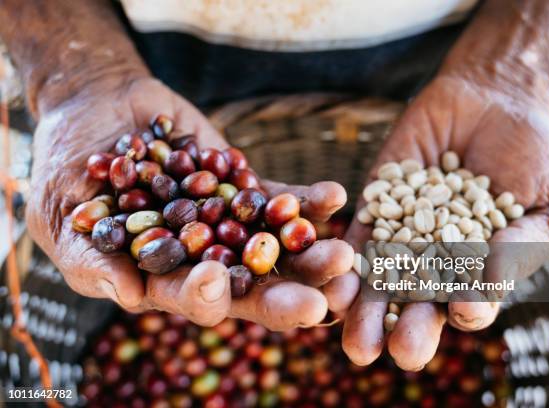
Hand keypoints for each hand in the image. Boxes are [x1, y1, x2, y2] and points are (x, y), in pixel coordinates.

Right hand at [26, 76, 352, 329]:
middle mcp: (206, 260)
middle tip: (322, 302)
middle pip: (251, 287)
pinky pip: (283, 200)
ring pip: (278, 248)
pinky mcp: (248, 190)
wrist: (99, 111)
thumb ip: (91, 260)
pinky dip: (308, 201)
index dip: (205, 296)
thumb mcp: (63, 217)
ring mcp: (232, 225)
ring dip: (312, 253)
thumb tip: (127, 295)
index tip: (215, 281)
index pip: (190, 299)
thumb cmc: (68, 171)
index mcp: (164, 278)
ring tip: (344, 252)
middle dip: (286, 295)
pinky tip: (335, 197)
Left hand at [324, 74, 548, 368]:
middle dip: (405, 331)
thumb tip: (487, 284)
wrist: (492, 101)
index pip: (470, 305)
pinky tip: (335, 274)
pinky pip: (358, 236)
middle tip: (393, 353)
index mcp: (479, 274)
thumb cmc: (532, 157)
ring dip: (364, 309)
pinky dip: (345, 257)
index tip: (464, 310)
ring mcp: (401, 237)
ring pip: (379, 282)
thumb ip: (523, 245)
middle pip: (416, 308)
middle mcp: (436, 265)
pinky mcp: (374, 207)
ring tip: (353, 332)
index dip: (468, 311)